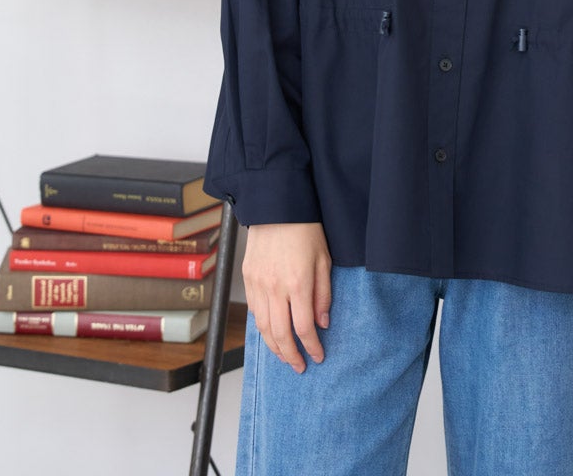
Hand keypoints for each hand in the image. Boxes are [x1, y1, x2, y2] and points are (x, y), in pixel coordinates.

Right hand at [242, 221, 331, 372]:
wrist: (276, 206)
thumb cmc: (305, 229)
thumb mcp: (324, 259)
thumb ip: (323, 294)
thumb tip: (322, 323)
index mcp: (298, 283)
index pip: (304, 328)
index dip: (311, 347)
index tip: (318, 357)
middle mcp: (275, 287)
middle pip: (280, 335)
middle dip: (291, 355)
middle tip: (300, 367)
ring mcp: (258, 283)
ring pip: (263, 327)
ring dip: (274, 347)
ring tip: (284, 356)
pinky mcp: (248, 278)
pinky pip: (253, 311)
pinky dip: (262, 327)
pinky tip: (270, 332)